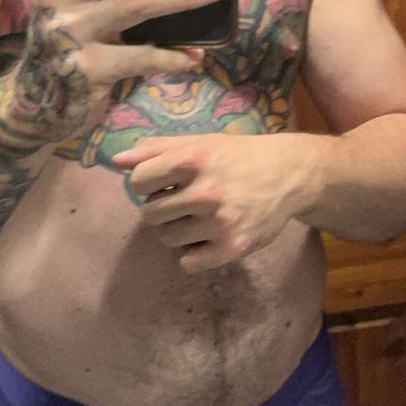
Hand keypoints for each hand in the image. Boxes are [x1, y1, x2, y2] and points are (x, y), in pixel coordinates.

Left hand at [111, 133, 311, 273]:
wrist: (289, 175)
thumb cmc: (237, 156)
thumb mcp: (199, 142)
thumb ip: (156, 149)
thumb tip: (116, 160)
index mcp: (192, 159)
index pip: (138, 181)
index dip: (145, 183)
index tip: (161, 182)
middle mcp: (205, 191)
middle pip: (149, 214)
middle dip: (160, 208)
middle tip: (181, 201)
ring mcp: (219, 222)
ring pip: (167, 239)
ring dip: (176, 230)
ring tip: (196, 218)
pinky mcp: (232, 248)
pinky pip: (188, 262)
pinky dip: (193, 254)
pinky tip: (208, 237)